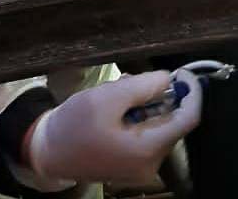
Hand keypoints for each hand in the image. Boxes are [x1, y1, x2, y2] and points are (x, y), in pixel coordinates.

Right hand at [23, 70, 201, 185]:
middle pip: (171, 120)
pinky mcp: (132, 162)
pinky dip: (136, 115)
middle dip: (156, 95)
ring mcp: (141, 165)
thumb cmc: (73, 126)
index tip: (184, 72)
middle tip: (129, 82)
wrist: (46, 152)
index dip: (191, 92)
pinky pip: (145, 132)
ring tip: (115, 95)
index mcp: (147, 150)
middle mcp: (150, 163)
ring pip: (157, 123)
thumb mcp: (107, 97)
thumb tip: (170, 79)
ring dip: (142, 103)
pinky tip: (113, 108)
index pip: (188, 119)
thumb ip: (143, 86)